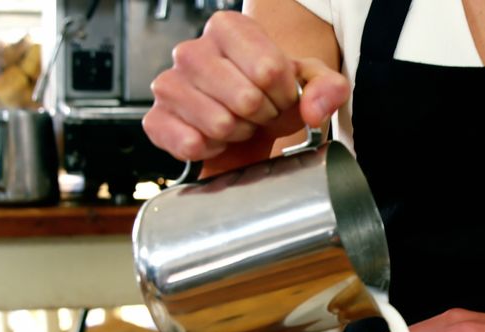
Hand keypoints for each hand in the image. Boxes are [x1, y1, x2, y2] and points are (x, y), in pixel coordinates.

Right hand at [142, 11, 348, 161]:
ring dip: (238, 133)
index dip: (284, 94)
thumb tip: (313, 109)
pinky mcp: (155, 120)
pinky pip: (190, 144)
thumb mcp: (310, 85)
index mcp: (228, 28)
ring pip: (220, 123)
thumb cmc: (272, 98)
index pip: (268, 69)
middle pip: (245, 98)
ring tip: (237, 124)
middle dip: (262, 116)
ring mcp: (168, 84)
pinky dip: (212, 150)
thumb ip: (328, 88)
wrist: (245, 125)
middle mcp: (191, 51)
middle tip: (258, 114)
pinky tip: (215, 139)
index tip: (280, 96)